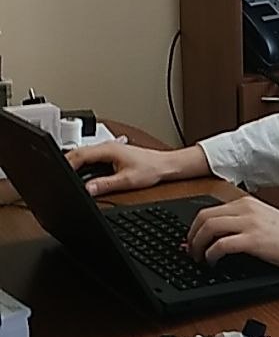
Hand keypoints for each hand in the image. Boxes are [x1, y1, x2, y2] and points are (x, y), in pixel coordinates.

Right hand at [65, 140, 208, 196]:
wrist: (164, 165)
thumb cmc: (150, 169)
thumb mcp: (127, 181)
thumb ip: (106, 185)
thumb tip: (88, 189)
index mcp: (108, 149)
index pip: (80, 155)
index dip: (66, 164)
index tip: (56, 172)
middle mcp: (106, 146)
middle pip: (79, 153)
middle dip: (66, 163)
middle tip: (55, 175)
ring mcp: (108, 149)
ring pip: (84, 155)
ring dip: (74, 164)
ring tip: (64, 175)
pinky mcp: (110, 154)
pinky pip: (91, 157)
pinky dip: (82, 164)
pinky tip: (80, 173)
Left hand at [186, 196, 278, 274]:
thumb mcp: (264, 223)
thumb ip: (241, 225)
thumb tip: (216, 237)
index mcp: (247, 204)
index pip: (209, 210)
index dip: (194, 227)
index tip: (190, 241)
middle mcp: (246, 209)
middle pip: (204, 217)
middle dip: (191, 236)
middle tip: (190, 251)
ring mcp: (250, 223)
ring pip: (209, 227)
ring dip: (198, 245)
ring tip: (198, 258)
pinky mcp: (254, 240)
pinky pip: (222, 244)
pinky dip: (211, 255)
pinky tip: (212, 262)